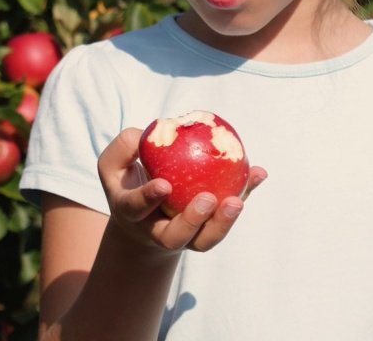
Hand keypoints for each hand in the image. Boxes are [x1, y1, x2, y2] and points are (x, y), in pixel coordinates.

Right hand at [97, 127, 268, 254]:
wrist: (142, 217)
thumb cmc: (127, 180)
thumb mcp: (114, 163)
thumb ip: (128, 146)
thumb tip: (155, 132)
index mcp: (131, 213)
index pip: (137, 208)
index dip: (148, 198)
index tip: (164, 185)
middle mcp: (157, 231)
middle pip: (175, 237)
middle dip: (193, 222)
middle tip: (208, 199)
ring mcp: (184, 236)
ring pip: (204, 239)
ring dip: (223, 223)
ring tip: (237, 201)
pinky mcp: (207, 229)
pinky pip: (225, 216)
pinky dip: (243, 194)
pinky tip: (258, 173)